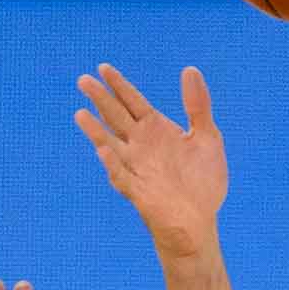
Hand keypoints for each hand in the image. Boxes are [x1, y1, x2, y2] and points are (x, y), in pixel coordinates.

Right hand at [74, 64, 227, 261]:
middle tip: (83, 80)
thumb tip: (190, 69)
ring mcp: (137, 168)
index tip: (103, 67)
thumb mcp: (207, 137)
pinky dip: (113, 164)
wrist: (199, 221)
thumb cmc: (202, 181)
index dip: (119, 85)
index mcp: (156, 130)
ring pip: (111, 144)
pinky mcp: (139, 191)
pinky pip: (121, 176)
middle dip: (101, 99)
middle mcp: (141, 145)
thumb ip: (197, 105)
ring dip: (96, 131)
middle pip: (116, 117)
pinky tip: (104, 150)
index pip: (132, 102)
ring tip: (81, 114)